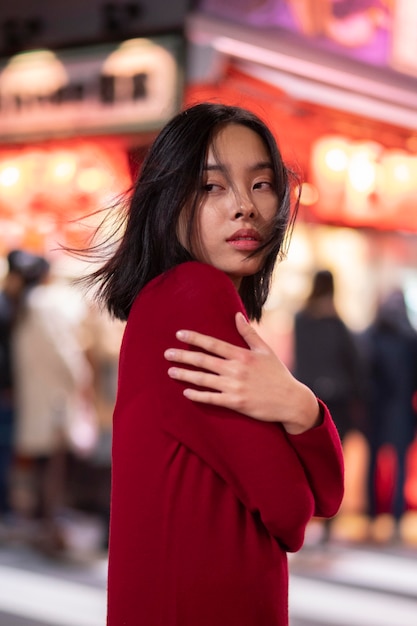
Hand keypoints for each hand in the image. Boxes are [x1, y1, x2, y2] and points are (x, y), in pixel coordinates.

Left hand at [164, 312, 320, 433]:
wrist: (290, 401)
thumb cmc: (278, 374)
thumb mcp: (266, 351)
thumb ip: (249, 334)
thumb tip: (237, 316)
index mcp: (242, 355)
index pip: (213, 344)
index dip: (194, 338)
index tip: (179, 334)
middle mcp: (236, 370)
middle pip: (203, 361)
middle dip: (183, 356)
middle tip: (167, 353)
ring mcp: (234, 387)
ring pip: (203, 380)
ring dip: (185, 375)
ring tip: (171, 371)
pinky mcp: (235, 403)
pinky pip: (211, 399)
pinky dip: (197, 395)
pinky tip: (186, 392)